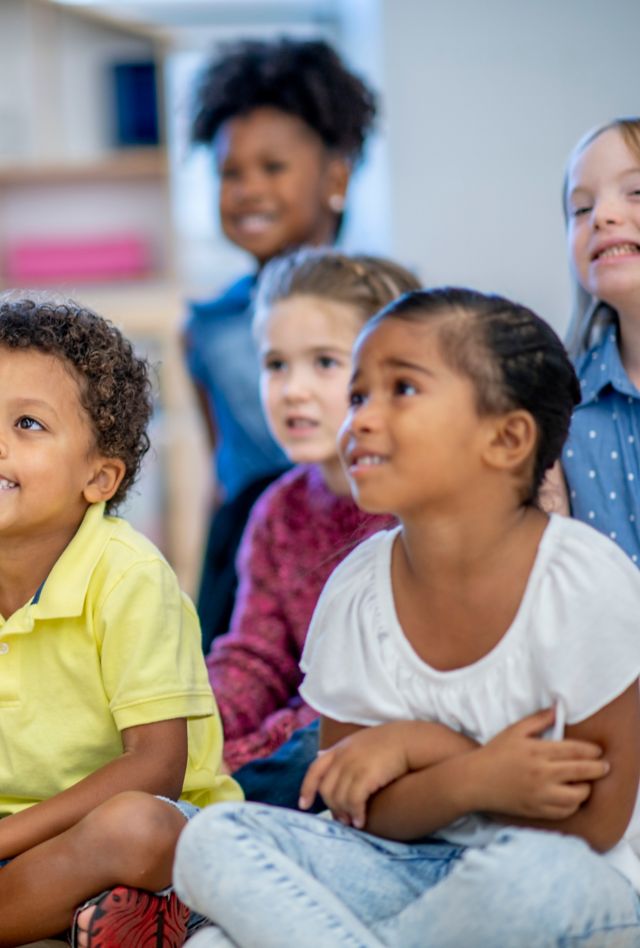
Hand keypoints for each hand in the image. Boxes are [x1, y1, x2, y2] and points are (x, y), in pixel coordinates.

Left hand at [299, 724, 412, 827]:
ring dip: (344, 814)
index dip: (307, 788)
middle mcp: (343, 755)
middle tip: (341, 820)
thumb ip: (340, 751)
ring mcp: (354, 764)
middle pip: (326, 788)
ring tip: (353, 823)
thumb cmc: (388, 744)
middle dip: (331, 807)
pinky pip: (353, 800)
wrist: (411, 740)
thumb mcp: (359, 742)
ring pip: (338, 797)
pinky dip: (355, 813)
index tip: (304, 805)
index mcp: (340, 748)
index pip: (315, 769)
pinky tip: (361, 820)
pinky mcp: (366, 774)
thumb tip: (319, 754)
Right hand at [471, 707, 608, 819]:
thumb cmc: (495, 752)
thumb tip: (558, 709)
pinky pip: (565, 811)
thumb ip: (538, 720)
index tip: (598, 751)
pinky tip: (570, 796)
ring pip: (577, 795)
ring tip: (585, 782)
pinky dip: (573, 804)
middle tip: (604, 767)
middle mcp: (542, 774)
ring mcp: (540, 794)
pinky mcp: (537, 810)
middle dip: (598, 769)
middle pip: (581, 772)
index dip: (591, 751)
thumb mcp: (514, 730)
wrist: (475, 781)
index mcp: (537, 751)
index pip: (574, 751)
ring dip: (586, 788)